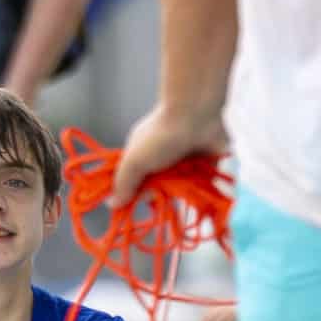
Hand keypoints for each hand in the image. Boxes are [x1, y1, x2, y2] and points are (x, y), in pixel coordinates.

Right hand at [107, 104, 225, 210]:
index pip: (139, 185)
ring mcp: (186, 162)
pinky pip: (205, 183)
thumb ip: (124, 183)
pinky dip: (204, 184)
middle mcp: (164, 160)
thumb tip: (112, 205)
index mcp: (144, 156)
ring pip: (182, 188)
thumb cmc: (161, 136)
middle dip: (165, 192)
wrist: (196, 115)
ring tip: (186, 178)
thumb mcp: (135, 160)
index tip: (147, 195)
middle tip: (169, 184)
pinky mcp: (207, 163)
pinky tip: (203, 180)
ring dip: (184, 188)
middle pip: (162, 189)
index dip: (142, 193)